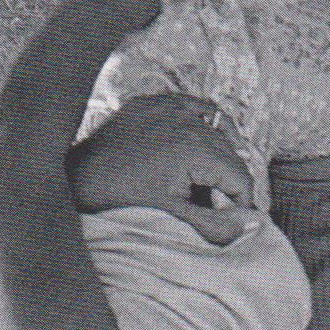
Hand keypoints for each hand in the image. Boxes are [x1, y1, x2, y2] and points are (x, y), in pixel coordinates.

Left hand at [70, 94, 255, 244]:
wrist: (76, 180)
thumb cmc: (122, 201)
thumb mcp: (174, 217)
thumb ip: (217, 223)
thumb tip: (253, 226)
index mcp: (196, 149)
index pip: (240, 177)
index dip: (243, 203)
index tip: (236, 220)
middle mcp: (187, 122)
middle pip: (231, 154)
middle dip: (229, 182)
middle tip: (219, 206)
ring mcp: (169, 108)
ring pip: (216, 130)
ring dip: (219, 155)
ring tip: (209, 180)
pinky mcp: (153, 103)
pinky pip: (193, 106)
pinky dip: (202, 122)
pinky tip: (200, 140)